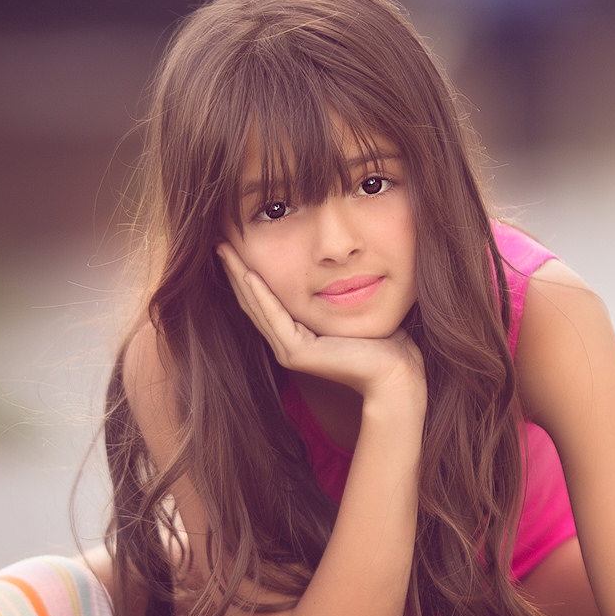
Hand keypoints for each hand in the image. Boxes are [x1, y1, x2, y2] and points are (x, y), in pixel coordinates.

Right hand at [216, 242, 423, 402]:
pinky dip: (261, 294)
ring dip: (239, 277)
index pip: (264, 300)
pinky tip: (249, 273)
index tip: (235, 243)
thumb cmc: (383, 341)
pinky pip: (275, 316)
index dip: (246, 273)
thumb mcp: (351, 308)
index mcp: (296, 336)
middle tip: (219, 242)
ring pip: (257, 307)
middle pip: (252, 302)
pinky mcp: (298, 353)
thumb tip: (338, 264)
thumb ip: (336, 291)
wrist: (395, 372)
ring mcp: (290, 351)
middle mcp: (287, 345)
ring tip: (225, 251)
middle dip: (235, 271)